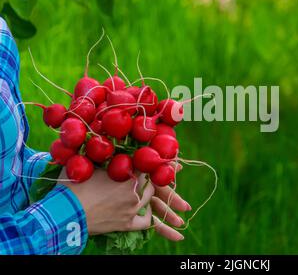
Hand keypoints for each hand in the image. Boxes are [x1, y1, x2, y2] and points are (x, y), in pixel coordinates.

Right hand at [60, 163, 189, 240]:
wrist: (64, 214)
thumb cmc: (72, 184)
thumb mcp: (87, 162)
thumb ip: (101, 150)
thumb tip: (105, 131)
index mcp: (128, 175)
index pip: (150, 164)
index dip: (161, 158)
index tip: (174, 154)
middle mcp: (135, 192)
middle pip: (153, 181)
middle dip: (162, 174)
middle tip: (176, 167)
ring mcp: (132, 209)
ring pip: (151, 200)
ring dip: (158, 194)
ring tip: (173, 196)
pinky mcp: (126, 224)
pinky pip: (145, 222)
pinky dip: (150, 218)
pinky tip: (154, 216)